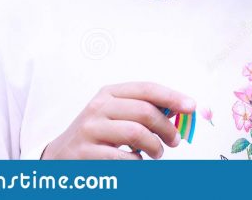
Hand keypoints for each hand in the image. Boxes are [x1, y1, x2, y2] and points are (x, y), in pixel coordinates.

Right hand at [41, 82, 195, 159]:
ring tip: (157, 153)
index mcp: (110, 93)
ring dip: (155, 147)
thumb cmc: (97, 134)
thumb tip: (178, 109)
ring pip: (136, 133)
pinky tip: (137, 163)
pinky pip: (123, 157)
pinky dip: (137, 162)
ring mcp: (90, 129)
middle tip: (175, 140)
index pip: (146, 88)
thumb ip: (143, 109)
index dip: (172, 96)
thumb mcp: (116, 114)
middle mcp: (99, 107)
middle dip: (167, 128)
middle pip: (145, 111)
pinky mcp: (85, 152)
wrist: (60, 156)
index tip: (191, 106)